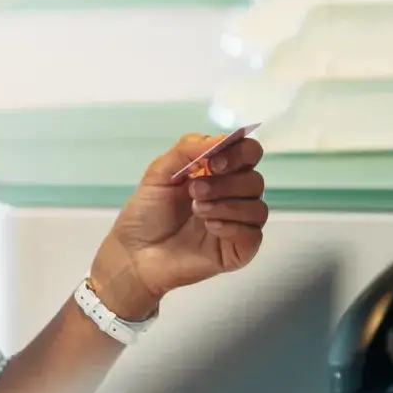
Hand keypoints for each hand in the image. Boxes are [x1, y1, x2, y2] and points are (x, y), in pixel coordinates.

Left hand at [92, 130, 269, 314]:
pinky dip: (233, 226)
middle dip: (225, 182)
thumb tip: (219, 139)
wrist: (134, 253)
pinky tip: (210, 227)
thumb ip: (188, 149)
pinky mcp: (238, 250)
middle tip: (194, 191)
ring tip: (197, 210)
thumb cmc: (146, 213)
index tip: (213, 163)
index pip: (248, 153)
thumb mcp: (159, 172)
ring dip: (227, 204)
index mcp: (218, 173)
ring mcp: (237, 224)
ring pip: (258, 207)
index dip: (238, 153)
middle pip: (255, 180)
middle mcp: (232, 195)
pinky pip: (253, 234)